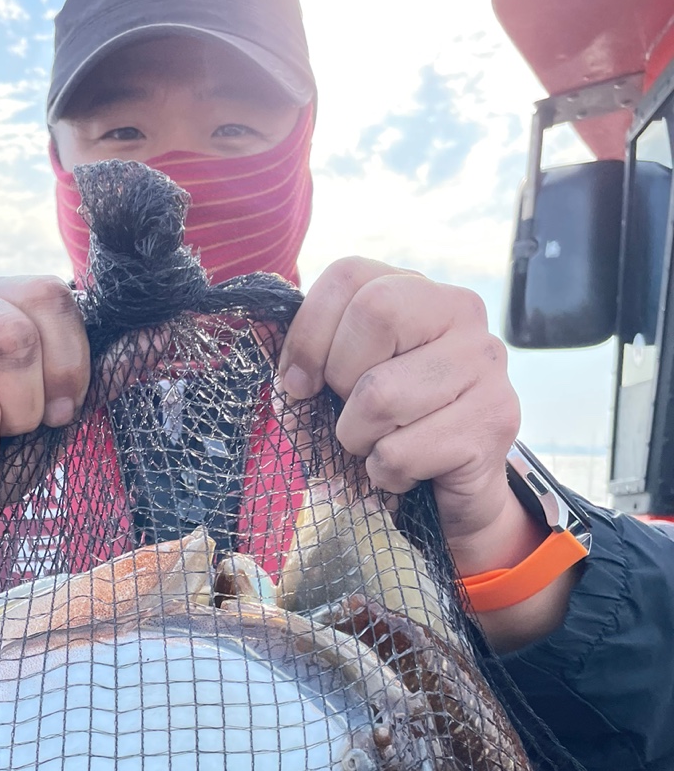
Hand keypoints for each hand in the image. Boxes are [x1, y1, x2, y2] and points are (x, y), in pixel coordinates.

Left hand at [278, 258, 528, 573]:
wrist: (452, 493)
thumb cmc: (384, 430)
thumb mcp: (340, 384)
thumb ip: (309, 358)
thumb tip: (275, 361)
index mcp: (418, 291)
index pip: (348, 276)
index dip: (308, 332)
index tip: (299, 382)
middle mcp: (462, 313)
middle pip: (374, 314)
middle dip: (340, 379)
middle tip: (351, 413)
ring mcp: (486, 364)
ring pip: (381, 394)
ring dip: (358, 438)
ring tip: (380, 447)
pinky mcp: (494, 421)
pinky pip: (400, 452)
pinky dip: (385, 474)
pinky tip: (407, 471)